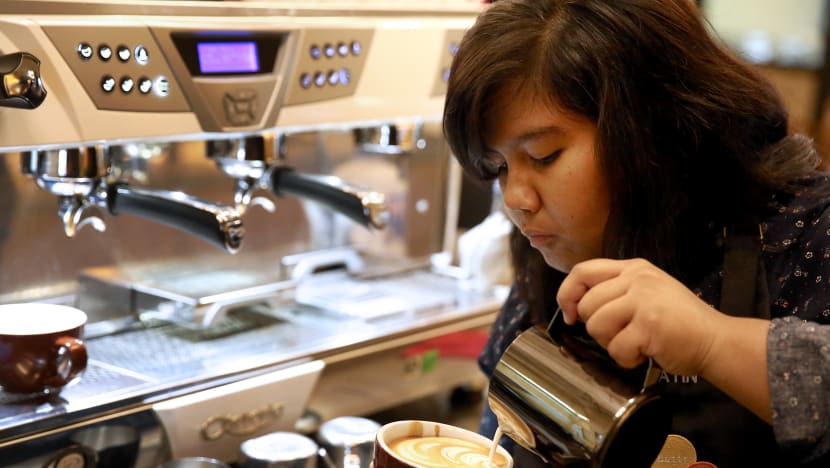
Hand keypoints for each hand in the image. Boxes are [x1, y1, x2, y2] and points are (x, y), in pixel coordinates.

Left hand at [556, 258, 724, 376]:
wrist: (716, 340)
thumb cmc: (679, 322)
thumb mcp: (647, 292)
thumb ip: (615, 292)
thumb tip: (575, 307)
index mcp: (633, 268)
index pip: (582, 271)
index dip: (567, 293)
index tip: (570, 314)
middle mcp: (637, 279)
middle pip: (586, 304)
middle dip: (597, 329)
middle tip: (621, 335)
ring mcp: (644, 299)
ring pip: (596, 325)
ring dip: (611, 344)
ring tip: (635, 343)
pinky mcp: (649, 324)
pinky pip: (616, 348)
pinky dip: (627, 359)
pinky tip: (646, 353)